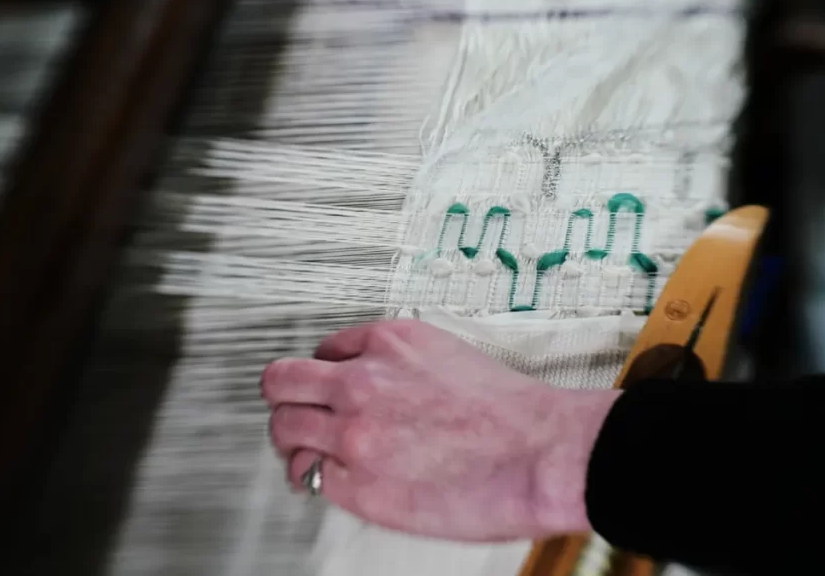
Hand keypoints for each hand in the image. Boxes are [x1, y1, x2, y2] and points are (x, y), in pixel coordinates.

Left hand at [261, 319, 619, 541]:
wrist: (542, 451)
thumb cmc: (512, 412)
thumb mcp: (449, 356)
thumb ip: (402, 365)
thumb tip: (379, 384)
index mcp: (388, 341)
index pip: (323, 348)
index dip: (325, 372)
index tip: (329, 387)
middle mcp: (361, 380)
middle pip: (282, 381)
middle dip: (287, 398)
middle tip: (296, 413)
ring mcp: (354, 432)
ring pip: (283, 428)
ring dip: (292, 439)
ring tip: (307, 450)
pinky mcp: (357, 484)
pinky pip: (308, 476)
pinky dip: (315, 477)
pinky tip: (330, 478)